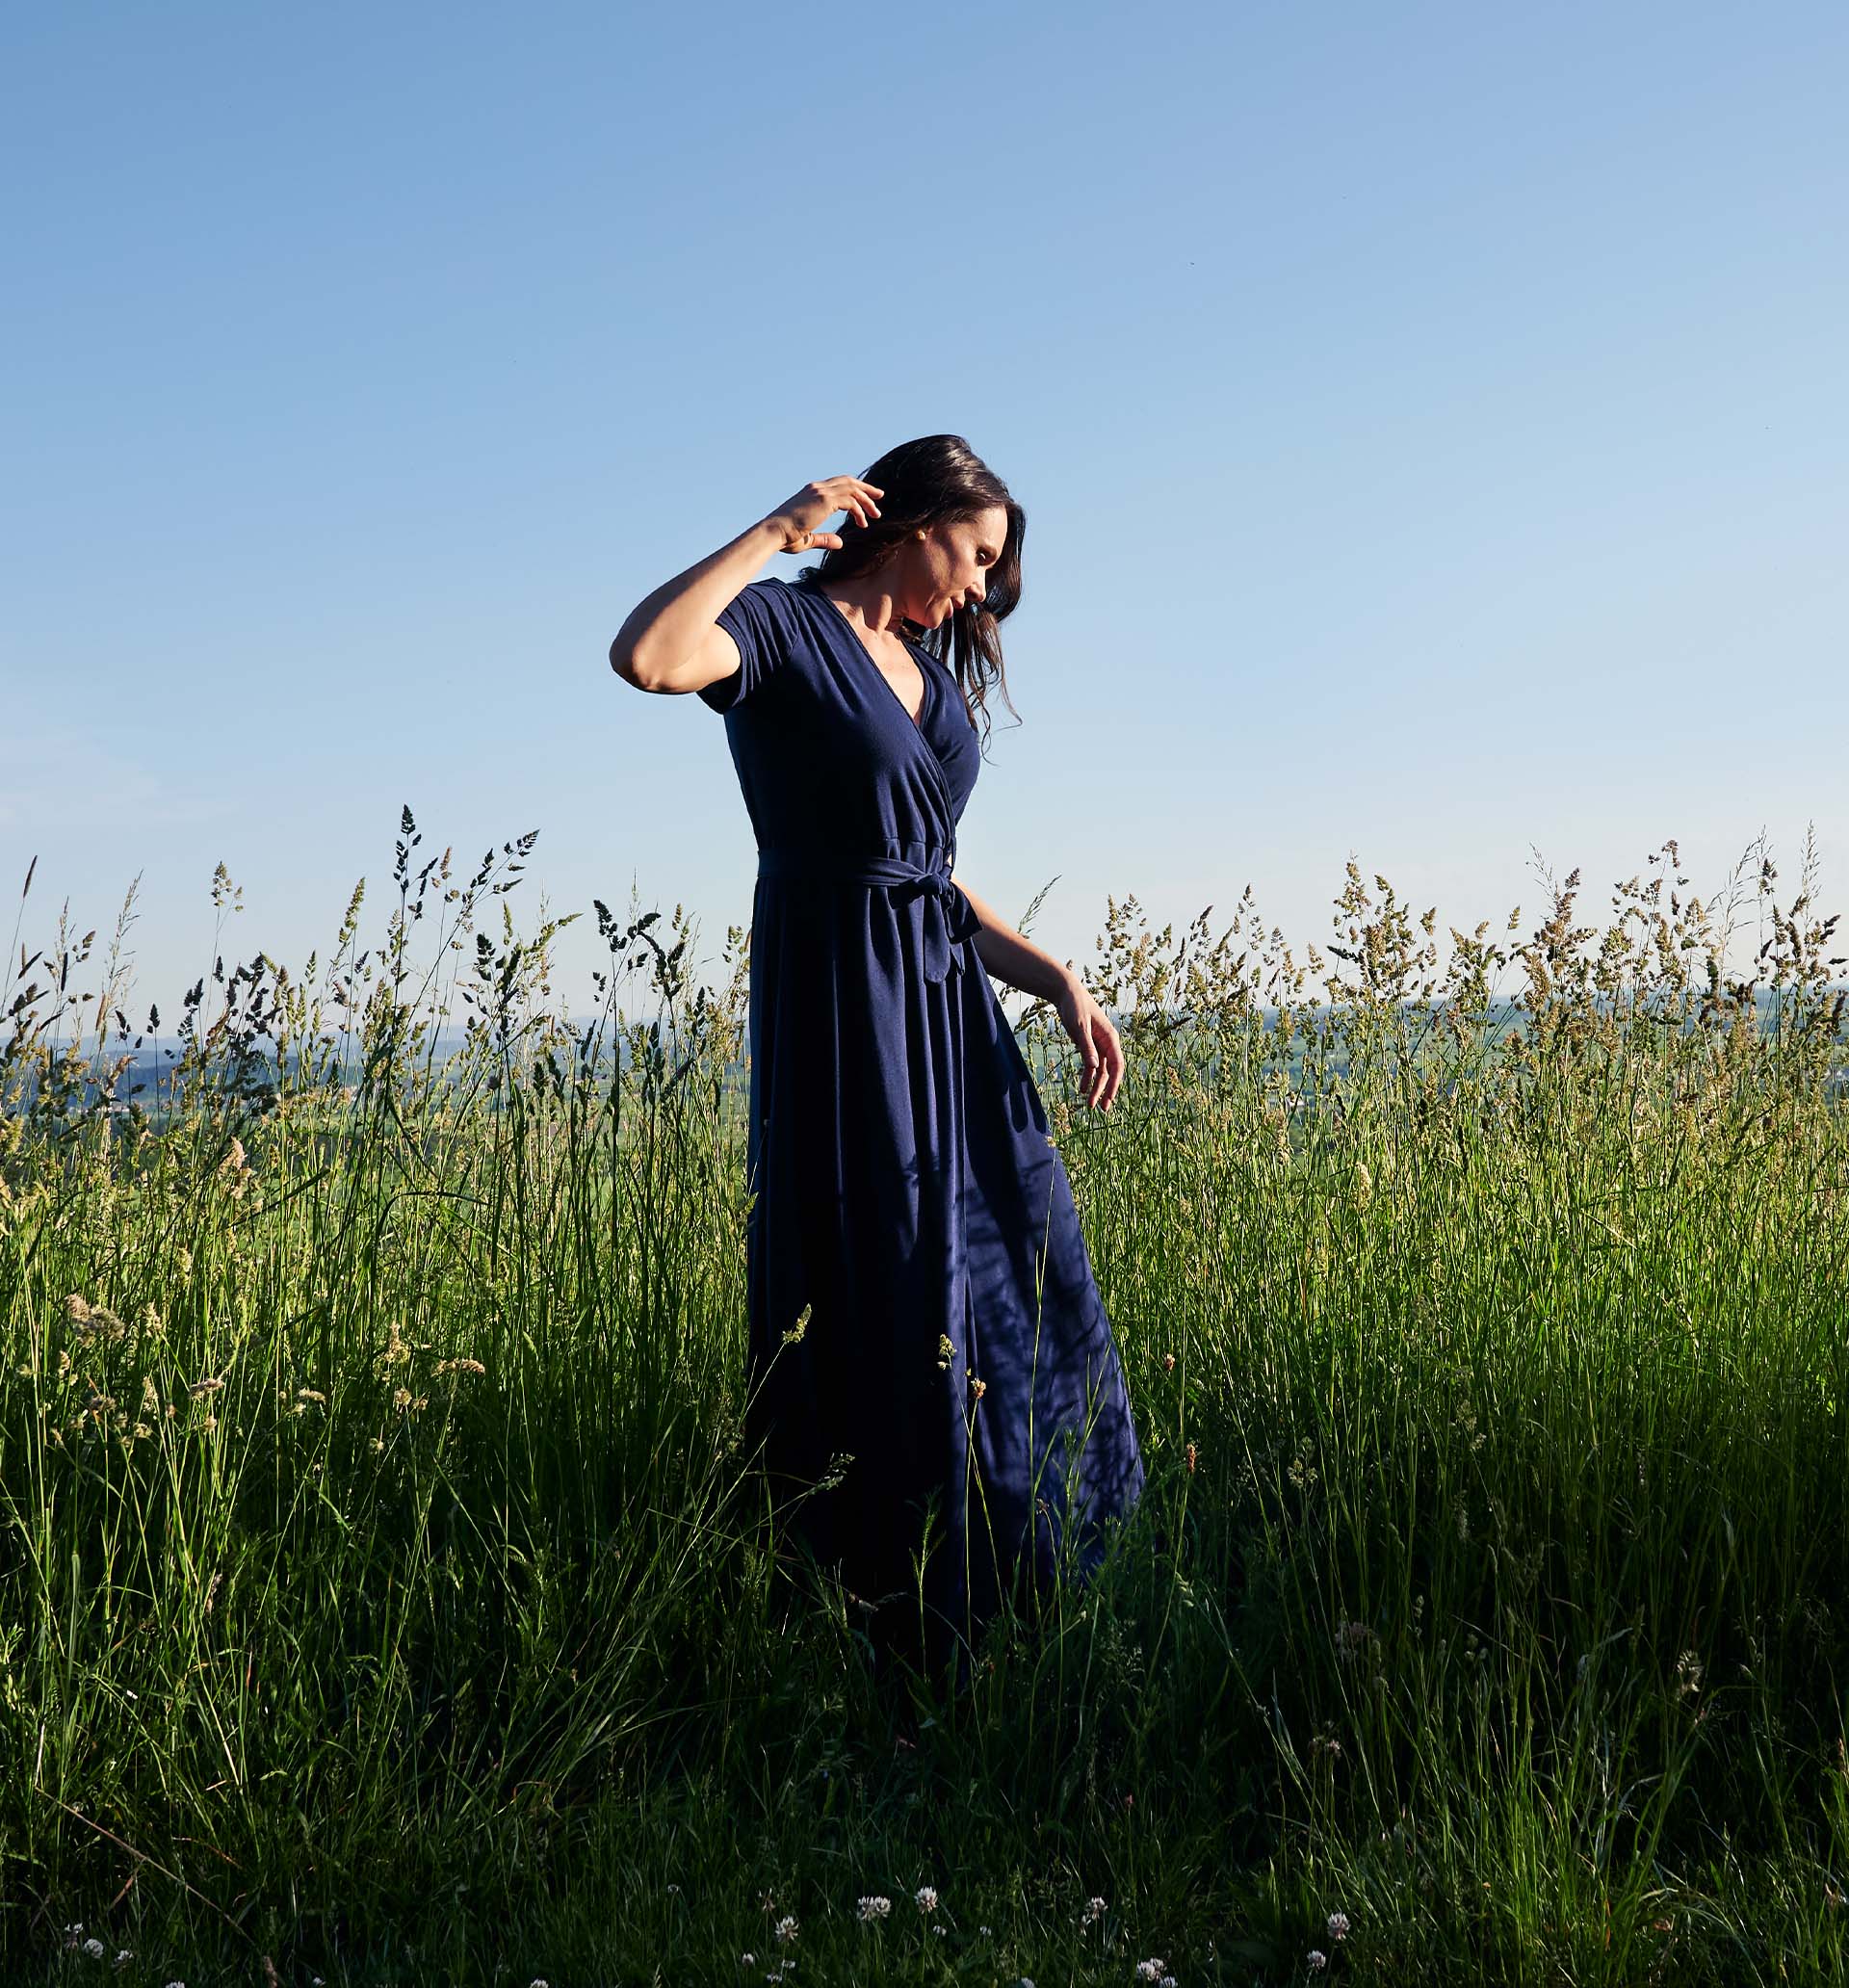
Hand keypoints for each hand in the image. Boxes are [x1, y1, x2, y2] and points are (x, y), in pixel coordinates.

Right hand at [764, 475, 883, 553]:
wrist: (773, 532)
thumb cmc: (785, 538)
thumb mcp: (808, 539)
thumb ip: (825, 539)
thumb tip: (841, 542)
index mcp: (811, 492)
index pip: (838, 484)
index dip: (854, 489)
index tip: (866, 499)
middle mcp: (817, 488)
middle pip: (848, 481)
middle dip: (865, 488)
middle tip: (879, 496)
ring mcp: (820, 492)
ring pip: (852, 489)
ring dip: (867, 500)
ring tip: (876, 514)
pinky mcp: (824, 500)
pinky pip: (850, 501)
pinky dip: (859, 510)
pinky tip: (863, 523)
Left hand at [1054, 971, 1123, 1111]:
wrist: (1066, 992)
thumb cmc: (1074, 1006)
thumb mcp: (1079, 1026)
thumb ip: (1087, 1047)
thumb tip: (1095, 1068)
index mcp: (1110, 1038)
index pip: (1117, 1066)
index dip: (1114, 1084)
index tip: (1109, 1099)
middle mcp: (1107, 1043)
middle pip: (1109, 1072)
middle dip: (1106, 1091)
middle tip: (1101, 1109)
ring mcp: (1098, 1045)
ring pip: (1100, 1071)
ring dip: (1096, 1087)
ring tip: (1088, 1104)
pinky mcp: (1088, 1045)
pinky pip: (1091, 1065)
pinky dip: (1087, 1077)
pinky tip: (1082, 1089)